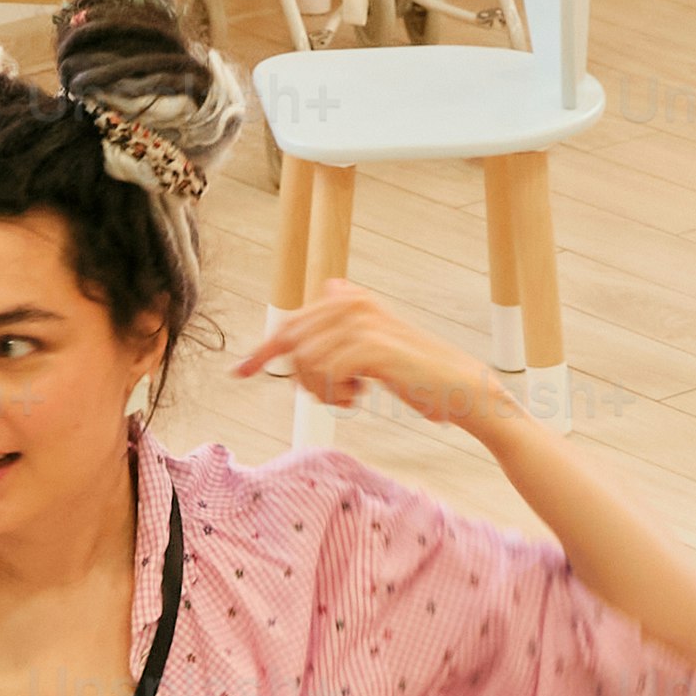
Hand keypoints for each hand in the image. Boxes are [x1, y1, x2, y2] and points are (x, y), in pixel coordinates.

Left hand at [229, 284, 508, 436]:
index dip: (262, 352)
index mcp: (350, 299)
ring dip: (323, 391)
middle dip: (304, 380)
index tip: (237, 373)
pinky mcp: (368, 346)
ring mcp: (360, 322)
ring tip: (354, 393)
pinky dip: (336, 396)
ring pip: (304, 363)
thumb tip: (321, 298)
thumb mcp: (375, 346)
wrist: (457, 387)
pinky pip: (323, 375)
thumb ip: (345, 326)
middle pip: (292, 346)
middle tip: (339, 393)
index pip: (290, 324)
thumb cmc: (415, 374)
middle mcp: (351, 302)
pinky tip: (360, 396)